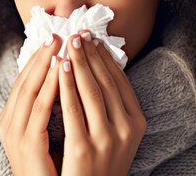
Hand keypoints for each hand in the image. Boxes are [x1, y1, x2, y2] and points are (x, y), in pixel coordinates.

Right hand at [0, 33, 61, 175]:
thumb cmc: (50, 168)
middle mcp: (9, 122)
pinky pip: (39, 109)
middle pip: (24, 80)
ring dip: (45, 64)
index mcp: (12, 118)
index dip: (38, 58)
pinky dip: (49, 87)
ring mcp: (16, 132)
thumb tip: (65, 80)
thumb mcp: (46, 133)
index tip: (54, 38)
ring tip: (59, 44)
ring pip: (29, 89)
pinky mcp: (27, 143)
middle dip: (41, 55)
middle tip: (57, 33)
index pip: (24, 80)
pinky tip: (60, 71)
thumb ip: (50, 108)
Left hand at [58, 31, 146, 175]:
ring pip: (90, 91)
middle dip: (90, 55)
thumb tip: (98, 68)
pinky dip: (65, 85)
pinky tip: (59, 69)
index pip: (119, 82)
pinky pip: (73, 109)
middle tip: (78, 33)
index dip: (105, 58)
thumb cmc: (99, 162)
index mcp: (136, 123)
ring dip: (79, 63)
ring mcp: (106, 140)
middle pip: (105, 83)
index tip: (92, 39)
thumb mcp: (115, 134)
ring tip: (67, 44)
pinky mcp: (84, 148)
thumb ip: (111, 106)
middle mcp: (126, 130)